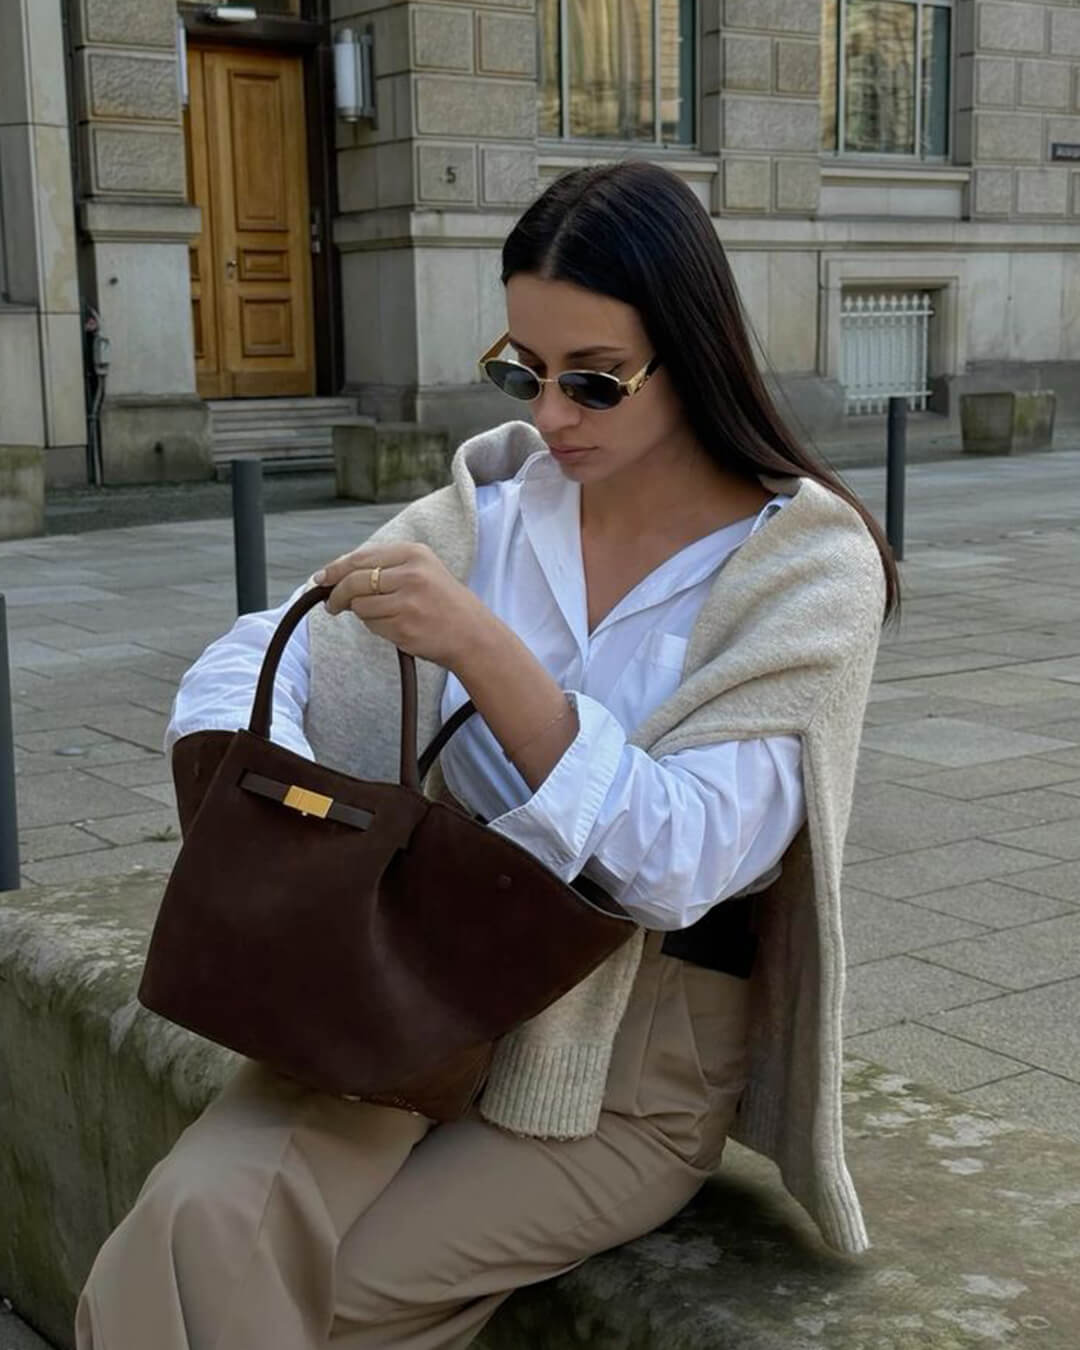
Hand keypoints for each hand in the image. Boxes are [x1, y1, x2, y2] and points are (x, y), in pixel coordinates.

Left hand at [314, 542, 491, 669]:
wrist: (472, 634)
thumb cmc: (444, 603)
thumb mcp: (422, 571)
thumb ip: (385, 568)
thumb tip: (338, 574)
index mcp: (414, 553)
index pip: (361, 557)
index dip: (336, 569)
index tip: (321, 578)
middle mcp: (410, 573)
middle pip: (354, 581)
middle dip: (337, 594)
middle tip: (332, 604)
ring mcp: (407, 601)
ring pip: (360, 606)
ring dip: (362, 613)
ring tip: (384, 616)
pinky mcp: (404, 626)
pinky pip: (372, 625)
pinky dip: (376, 627)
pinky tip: (396, 626)